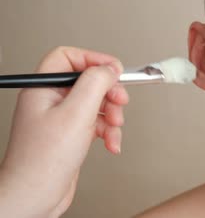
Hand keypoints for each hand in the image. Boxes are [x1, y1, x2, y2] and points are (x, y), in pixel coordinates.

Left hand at [0, 47, 128, 216]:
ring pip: (96, 103)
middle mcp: (51, 101)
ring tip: (115, 127)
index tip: (114, 70)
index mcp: (44, 88)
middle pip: (88, 81)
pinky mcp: (71, 135)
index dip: (94, 59)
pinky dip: (109, 132)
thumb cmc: (43, 161)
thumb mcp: (77, 113)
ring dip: (112, 115)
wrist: (35, 196)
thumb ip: (95, 83)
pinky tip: (111, 144)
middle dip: (109, 91)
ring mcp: (61, 119)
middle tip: (120, 100)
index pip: (69, 57)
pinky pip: (96, 124)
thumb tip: (110, 68)